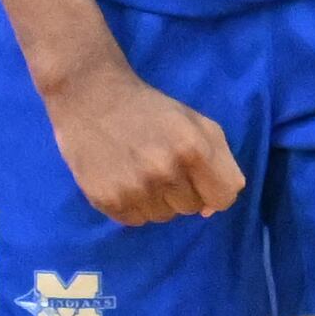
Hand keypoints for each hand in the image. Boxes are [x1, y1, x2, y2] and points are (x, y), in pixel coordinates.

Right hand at [41, 60, 241, 225]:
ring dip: (156, 199)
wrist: (91, 96)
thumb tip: (209, 209)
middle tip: (160, 162)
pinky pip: (135, 220)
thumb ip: (219, 161)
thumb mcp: (196, 121)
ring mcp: (135, 188)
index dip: (213, 189)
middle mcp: (165, 171)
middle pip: (192, 208)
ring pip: (163, 217)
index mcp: (193, 147)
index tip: (198, 178)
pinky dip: (131, 204)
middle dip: (182, 189)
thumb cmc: (150, 109)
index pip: (223, 197)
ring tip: (139, 168)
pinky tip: (122, 177)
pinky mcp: (107, 200)